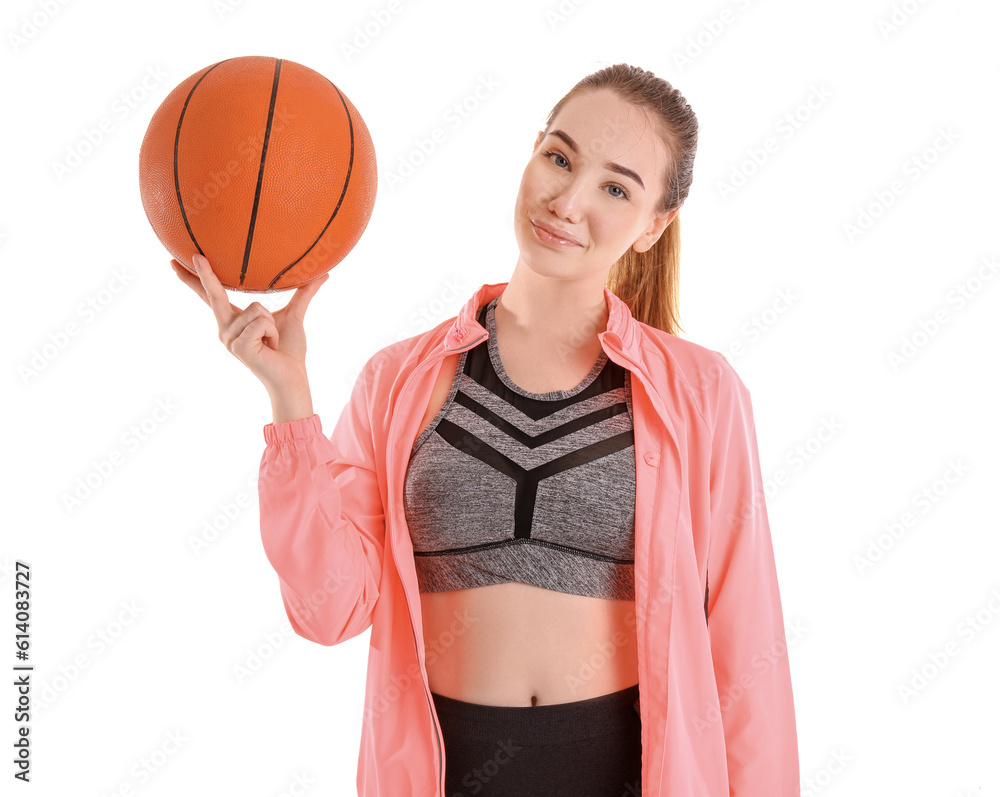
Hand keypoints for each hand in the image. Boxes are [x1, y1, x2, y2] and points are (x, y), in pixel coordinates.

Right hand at [170, 253, 328, 393]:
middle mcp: (226, 329)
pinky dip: (273, 332)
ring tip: (272, 341)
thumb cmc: (289, 350)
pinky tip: (270, 347)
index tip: (175, 261)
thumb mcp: (294, 315)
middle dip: (205, 274)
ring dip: (273, 324)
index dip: (193, 278)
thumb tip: (323, 273)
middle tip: (196, 254)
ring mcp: (230, 338)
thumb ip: (304, 293)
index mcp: (234, 320)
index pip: (210, 295)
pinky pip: (261, 321)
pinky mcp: (238, 346)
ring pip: (257, 308)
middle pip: (215, 294)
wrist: (293, 375)